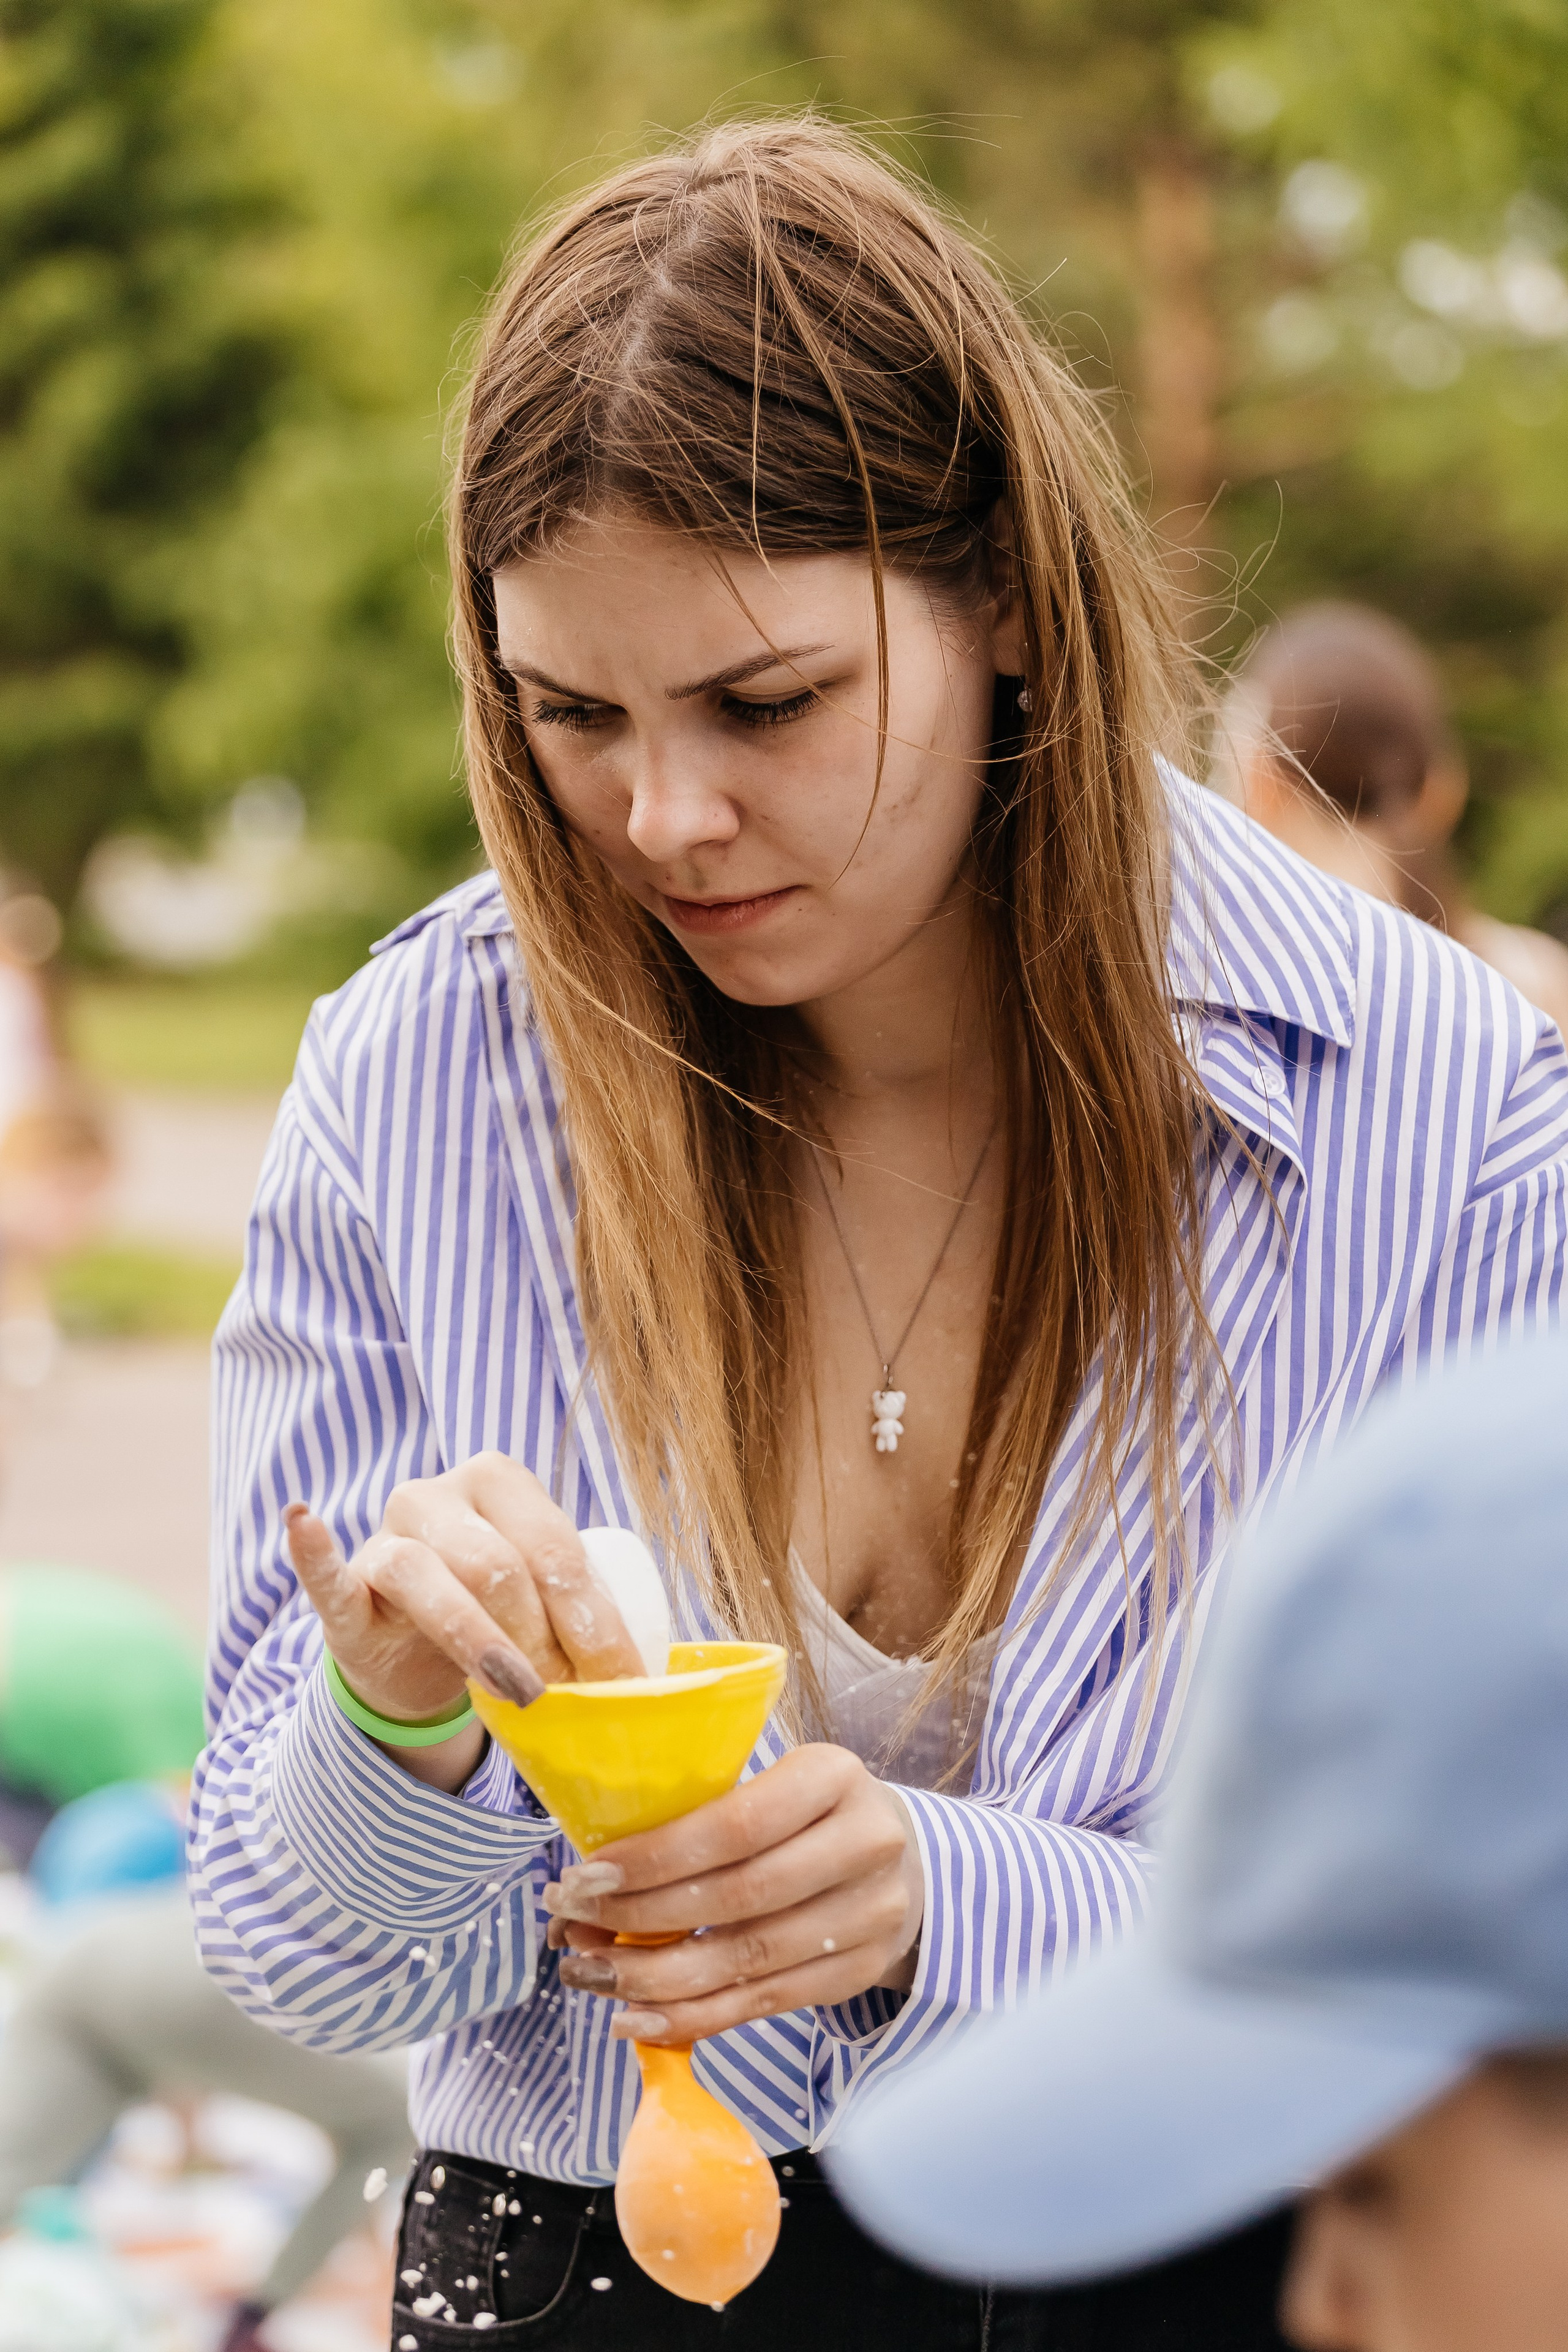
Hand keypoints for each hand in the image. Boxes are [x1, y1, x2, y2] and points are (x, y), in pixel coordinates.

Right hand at [284, 1453, 644, 1790]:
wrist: (418, 1648)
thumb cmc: (500, 1614)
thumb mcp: (545, 1604)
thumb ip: (581, 1616)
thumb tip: (643, 1679)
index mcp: (499, 1480)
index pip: (555, 1547)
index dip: (593, 1619)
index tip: (623, 1681)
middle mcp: (438, 1494)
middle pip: (499, 1563)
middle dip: (543, 1637)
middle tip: (571, 1696)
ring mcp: (386, 1536)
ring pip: (429, 1576)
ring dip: (481, 1642)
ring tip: (520, 1692)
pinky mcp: (346, 1588)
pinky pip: (329, 1573)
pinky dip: (315, 1552)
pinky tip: (304, 1524)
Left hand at [545, 1745, 924, 2043]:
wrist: (905, 1860)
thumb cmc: (810, 1813)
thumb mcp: (776, 1783)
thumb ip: (705, 1816)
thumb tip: (593, 1872)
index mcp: (834, 1777)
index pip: (736, 1826)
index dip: (656, 1857)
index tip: (586, 1875)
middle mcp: (864, 1845)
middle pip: (738, 1897)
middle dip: (641, 1918)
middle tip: (571, 1925)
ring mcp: (869, 1916)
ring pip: (746, 1960)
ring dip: (654, 1977)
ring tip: (589, 1974)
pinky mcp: (857, 1973)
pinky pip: (761, 2004)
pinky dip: (692, 2017)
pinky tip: (635, 2018)